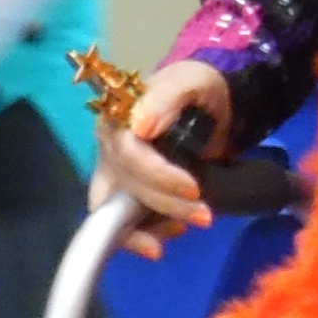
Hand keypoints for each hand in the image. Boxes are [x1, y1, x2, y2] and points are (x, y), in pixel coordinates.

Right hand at [93, 61, 231, 253]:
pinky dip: (144, 237)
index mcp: (117, 120)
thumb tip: (141, 127)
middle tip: (205, 216)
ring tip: (185, 227)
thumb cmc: (196, 90)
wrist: (208, 106)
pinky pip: (122, 225)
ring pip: (114, 213)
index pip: (127, 156)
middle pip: (124, 188)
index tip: (194, 189)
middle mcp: (109, 150)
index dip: (158, 177)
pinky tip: (173, 232)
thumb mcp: (190, 81)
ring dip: (150, 229)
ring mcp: (114, 176)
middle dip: (166, 206)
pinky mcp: (124, 196)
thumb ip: (166, 97)